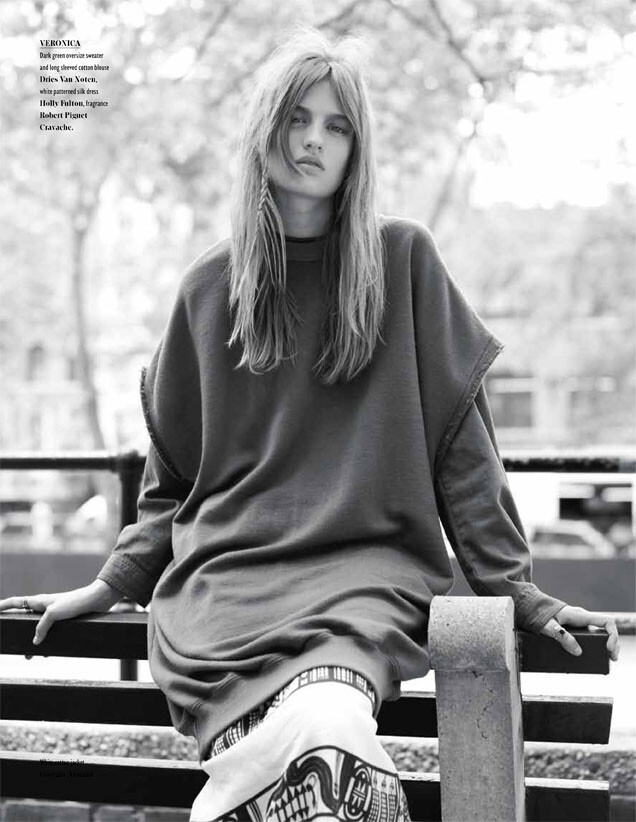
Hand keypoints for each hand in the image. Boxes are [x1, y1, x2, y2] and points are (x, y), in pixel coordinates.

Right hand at [0, 580, 123, 658]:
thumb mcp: (54, 613)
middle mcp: (44, 607)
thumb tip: (35, 643)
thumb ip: (41, 627)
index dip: (3, 606)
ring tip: (28, 656)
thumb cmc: (75, 601)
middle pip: (24, 619)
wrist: (97, 601)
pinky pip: (50, 634)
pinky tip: (45, 654)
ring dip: (32, 642)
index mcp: (38, 601)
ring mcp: (54, 614)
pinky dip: (46, 643)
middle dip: (17, 630)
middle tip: (11, 641)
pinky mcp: (64, 621)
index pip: (15, 602)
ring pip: (37, 629)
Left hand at [540, 605, 619, 660]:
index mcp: (580, 616)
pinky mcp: (576, 628)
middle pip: (607, 629)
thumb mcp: (549, 626)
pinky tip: (594, 655)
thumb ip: (562, 637)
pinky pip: (591, 635)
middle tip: (612, 658)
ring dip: (607, 644)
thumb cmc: (540, 614)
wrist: (532, 607)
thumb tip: (578, 652)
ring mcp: (580, 623)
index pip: (607, 621)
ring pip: (600, 632)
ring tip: (607, 659)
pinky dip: (597, 644)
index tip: (608, 647)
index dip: (613, 635)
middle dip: (613, 643)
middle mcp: (583, 618)